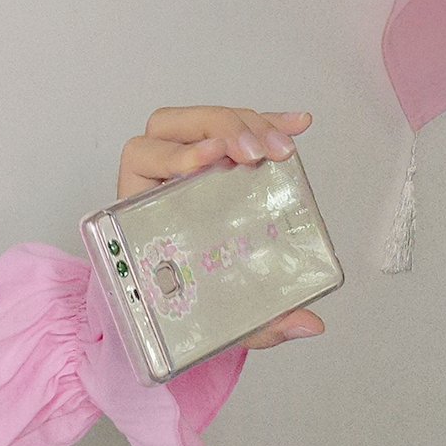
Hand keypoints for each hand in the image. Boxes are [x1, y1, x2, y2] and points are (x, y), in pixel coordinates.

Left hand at [117, 106, 324, 350]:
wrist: (182, 297)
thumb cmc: (187, 302)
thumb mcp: (215, 315)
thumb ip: (257, 324)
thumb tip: (309, 326)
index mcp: (135, 209)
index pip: (141, 159)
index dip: (173, 153)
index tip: (209, 158)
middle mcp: (154, 177)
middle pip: (171, 126)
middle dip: (218, 129)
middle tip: (256, 151)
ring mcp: (183, 159)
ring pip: (204, 119)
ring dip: (246, 123)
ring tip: (282, 147)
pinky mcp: (215, 154)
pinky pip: (237, 127)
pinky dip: (269, 123)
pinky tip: (298, 126)